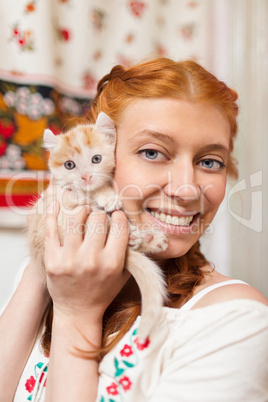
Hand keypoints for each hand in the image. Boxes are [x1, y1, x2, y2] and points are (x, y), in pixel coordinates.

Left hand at [44, 202, 129, 323]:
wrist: (78, 313)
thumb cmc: (102, 292)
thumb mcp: (123, 275)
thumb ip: (131, 252)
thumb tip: (135, 226)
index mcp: (112, 262)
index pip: (119, 225)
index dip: (118, 217)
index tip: (115, 217)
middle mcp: (91, 260)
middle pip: (98, 218)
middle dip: (100, 215)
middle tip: (98, 219)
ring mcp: (69, 259)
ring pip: (75, 219)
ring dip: (80, 212)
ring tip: (82, 213)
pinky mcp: (52, 260)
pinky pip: (51, 230)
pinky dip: (52, 213)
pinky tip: (56, 204)